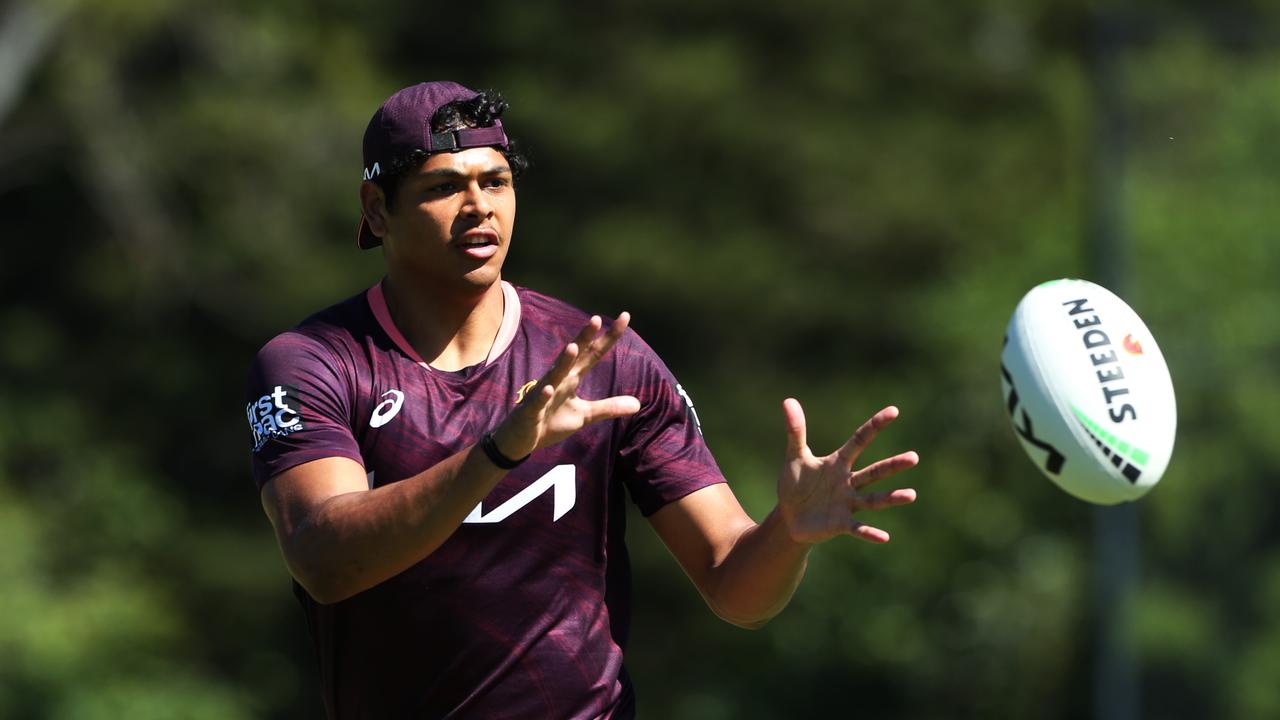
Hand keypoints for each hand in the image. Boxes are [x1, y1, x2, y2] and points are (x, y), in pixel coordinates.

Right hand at [491, 313, 641, 458]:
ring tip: (573, 346)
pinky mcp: (530, 411)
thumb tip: (638, 403)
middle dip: (583, 338)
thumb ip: (609, 407)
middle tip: (596, 319)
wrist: (520, 439)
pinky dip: (543, 395)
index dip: (609, 337)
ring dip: (563, 362)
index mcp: (572, 378)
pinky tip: (549, 388)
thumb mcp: (585, 415)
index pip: (593, 354)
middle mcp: (558, 380)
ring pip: (554, 375)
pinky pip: (537, 402)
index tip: (625, 316)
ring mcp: (542, 394)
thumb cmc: (551, 422)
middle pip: (573, 356)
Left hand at [776, 399, 918, 544]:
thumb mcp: (794, 456)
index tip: (894, 411)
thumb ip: (795, 431)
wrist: (789, 517)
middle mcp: (848, 482)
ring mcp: (847, 503)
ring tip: (911, 495)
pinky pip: (858, 528)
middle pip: (874, 472)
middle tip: (914, 457)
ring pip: (873, 500)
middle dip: (893, 465)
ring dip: (891, 498)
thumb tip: (788, 400)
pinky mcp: (841, 524)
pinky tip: (884, 538)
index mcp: (838, 463)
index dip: (875, 425)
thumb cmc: (795, 484)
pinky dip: (870, 533)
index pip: (860, 440)